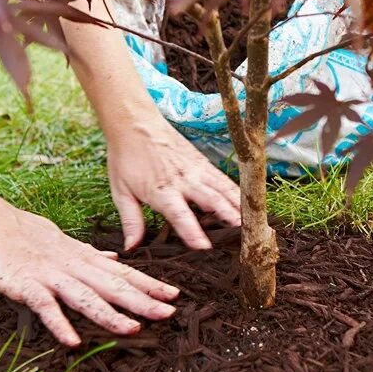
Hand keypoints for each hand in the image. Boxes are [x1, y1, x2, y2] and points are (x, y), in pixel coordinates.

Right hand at [0, 200, 179, 346]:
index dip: (148, 285)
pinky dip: (59, 323)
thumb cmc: (21, 231)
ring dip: (110, 314)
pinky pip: (45, 306)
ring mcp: (50, 275)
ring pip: (85, 297)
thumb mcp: (63, 242)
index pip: (122, 272)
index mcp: (82, 258)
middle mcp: (72, 266)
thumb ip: (90, 254)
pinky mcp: (25, 284)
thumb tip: (114, 258)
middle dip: (142, 300)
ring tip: (133, 329)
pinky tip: (73, 341)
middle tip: (170, 313)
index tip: (174, 295)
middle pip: (112, 286)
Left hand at [108, 120, 240, 249]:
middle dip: (228, 217)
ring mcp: (196, 170)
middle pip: (211, 200)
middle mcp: (183, 180)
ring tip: (252, 222)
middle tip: (243, 235)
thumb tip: (131, 248)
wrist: (134, 123)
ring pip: (222, 189)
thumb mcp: (121, 191)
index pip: (180, 214)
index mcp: (161, 191)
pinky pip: (223, 180)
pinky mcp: (202, 163)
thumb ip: (131, 221)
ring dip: (237, 206)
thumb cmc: (126, 159)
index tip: (204, 247)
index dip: (192, 231)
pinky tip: (246, 203)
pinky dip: (236, 192)